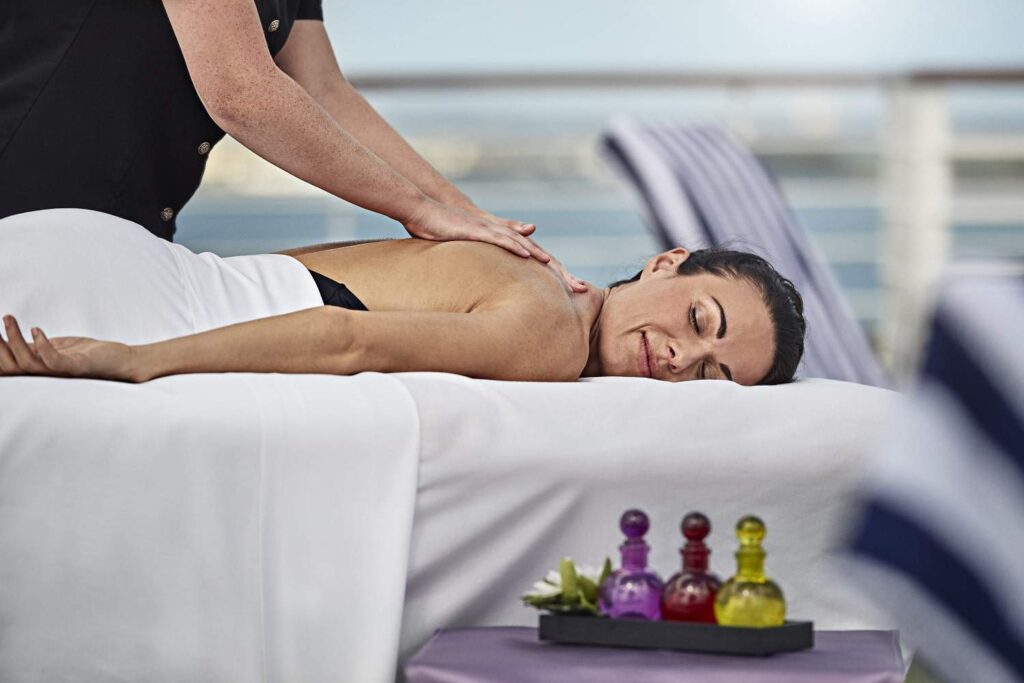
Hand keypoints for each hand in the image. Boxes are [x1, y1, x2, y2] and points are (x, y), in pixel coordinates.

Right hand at [0, 315, 139, 381]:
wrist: (120, 361)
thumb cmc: (85, 355)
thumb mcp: (53, 349)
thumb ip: (33, 348)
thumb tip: (10, 340)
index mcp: (36, 370)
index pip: (6, 366)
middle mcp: (44, 376)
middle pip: (10, 366)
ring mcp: (59, 374)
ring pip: (27, 363)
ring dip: (14, 339)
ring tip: (8, 317)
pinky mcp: (76, 368)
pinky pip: (54, 362)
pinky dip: (42, 346)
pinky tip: (36, 329)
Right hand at [403, 199, 587, 292]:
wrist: (427, 212)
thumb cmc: (449, 231)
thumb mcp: (476, 249)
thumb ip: (494, 257)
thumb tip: (508, 267)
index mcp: (508, 245)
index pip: (538, 262)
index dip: (557, 277)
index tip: (574, 294)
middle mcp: (507, 236)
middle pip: (541, 255)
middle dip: (562, 273)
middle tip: (582, 289)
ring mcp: (494, 231)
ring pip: (527, 246)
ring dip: (545, 260)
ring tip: (563, 275)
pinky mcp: (480, 229)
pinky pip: (503, 239)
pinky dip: (518, 247)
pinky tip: (529, 257)